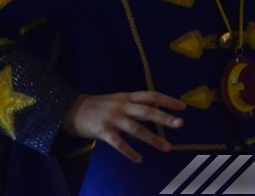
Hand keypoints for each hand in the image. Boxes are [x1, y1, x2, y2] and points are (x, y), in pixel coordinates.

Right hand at [61, 91, 185, 163]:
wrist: (71, 110)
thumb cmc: (98, 106)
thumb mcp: (117, 100)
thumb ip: (134, 105)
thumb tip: (155, 110)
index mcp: (126, 97)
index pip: (150, 95)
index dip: (166, 100)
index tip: (182, 106)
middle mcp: (121, 106)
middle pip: (146, 111)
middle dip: (164, 118)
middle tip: (181, 124)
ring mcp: (112, 118)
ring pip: (136, 129)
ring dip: (154, 139)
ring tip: (168, 148)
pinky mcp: (103, 131)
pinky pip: (119, 143)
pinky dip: (129, 152)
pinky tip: (139, 159)